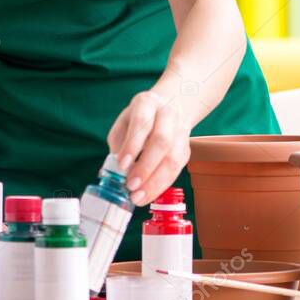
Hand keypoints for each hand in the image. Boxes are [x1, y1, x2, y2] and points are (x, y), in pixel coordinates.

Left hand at [107, 90, 191, 205]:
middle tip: (130, 185)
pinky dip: (161, 185)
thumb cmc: (140, 119)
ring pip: (173, 158)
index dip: (132, 145)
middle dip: (145, 166)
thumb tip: (114, 173)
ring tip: (138, 197)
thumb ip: (119, 145)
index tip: (122, 165)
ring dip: (155, 182)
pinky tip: (148, 194)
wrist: (170, 106)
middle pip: (162, 141)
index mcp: (147, 103)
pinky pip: (176, 170)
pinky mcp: (186, 149)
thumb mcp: (124, 124)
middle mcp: (168, 114)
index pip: (142, 123)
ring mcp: (180, 131)